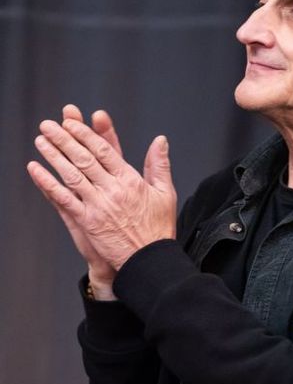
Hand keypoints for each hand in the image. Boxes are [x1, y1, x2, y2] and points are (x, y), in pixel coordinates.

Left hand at [27, 109, 176, 273]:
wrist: (148, 260)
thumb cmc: (157, 230)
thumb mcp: (165, 193)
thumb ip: (159, 165)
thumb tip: (160, 140)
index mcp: (130, 181)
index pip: (104, 150)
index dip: (85, 134)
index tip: (71, 123)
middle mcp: (113, 190)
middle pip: (84, 158)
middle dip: (64, 139)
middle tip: (49, 125)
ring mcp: (98, 205)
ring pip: (71, 174)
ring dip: (53, 155)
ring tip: (41, 141)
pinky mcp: (88, 221)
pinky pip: (64, 198)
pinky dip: (48, 182)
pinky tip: (36, 170)